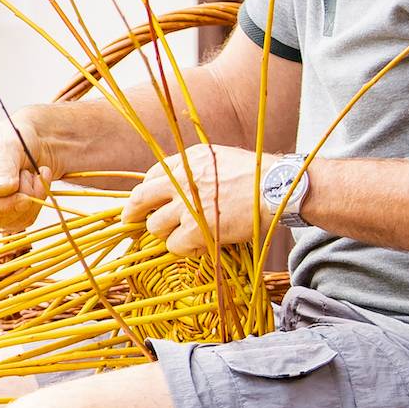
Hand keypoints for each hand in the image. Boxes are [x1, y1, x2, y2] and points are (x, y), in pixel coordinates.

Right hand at [0, 120, 52, 234]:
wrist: (33, 142)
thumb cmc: (14, 136)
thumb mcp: (8, 144)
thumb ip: (3, 167)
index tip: (25, 198)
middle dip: (19, 199)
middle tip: (30, 173)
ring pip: (10, 224)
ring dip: (31, 200)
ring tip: (33, 174)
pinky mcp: (3, 218)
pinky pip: (23, 223)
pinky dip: (36, 204)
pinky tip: (37, 183)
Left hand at [124, 144, 270, 255]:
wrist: (278, 189)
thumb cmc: (258, 176)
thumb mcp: (221, 158)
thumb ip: (197, 168)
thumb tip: (178, 182)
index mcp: (188, 159)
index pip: (152, 175)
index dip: (146, 191)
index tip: (145, 202)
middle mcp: (182, 179)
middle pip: (141, 198)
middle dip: (132, 212)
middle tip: (130, 223)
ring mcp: (188, 205)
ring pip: (155, 227)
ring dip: (166, 234)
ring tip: (183, 236)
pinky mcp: (197, 229)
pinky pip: (175, 245)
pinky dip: (184, 249)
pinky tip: (199, 246)